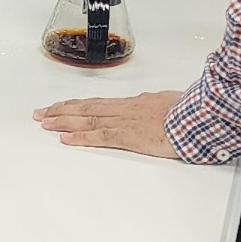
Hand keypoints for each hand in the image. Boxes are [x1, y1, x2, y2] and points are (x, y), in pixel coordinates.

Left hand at [32, 90, 183, 157]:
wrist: (199, 115)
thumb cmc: (191, 110)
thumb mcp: (172, 103)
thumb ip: (159, 106)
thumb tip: (156, 105)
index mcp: (135, 102)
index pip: (98, 103)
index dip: (77, 104)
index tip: (61, 106)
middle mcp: (125, 109)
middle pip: (86, 108)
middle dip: (61, 111)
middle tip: (41, 114)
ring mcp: (126, 121)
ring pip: (88, 119)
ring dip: (64, 121)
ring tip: (45, 123)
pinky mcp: (130, 136)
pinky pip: (100, 136)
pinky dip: (81, 137)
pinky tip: (66, 139)